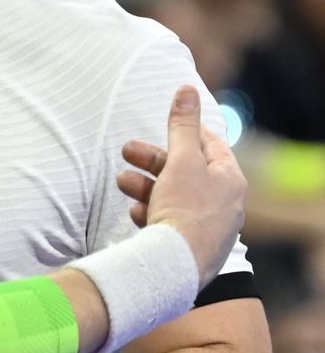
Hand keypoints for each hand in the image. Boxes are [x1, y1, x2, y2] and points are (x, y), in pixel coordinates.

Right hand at [116, 86, 245, 285]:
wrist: (176, 264)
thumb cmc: (185, 209)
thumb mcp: (181, 160)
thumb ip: (181, 125)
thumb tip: (187, 88)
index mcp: (230, 181)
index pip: (212, 145)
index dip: (187, 131)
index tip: (165, 124)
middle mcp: (225, 204)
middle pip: (186, 172)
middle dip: (153, 160)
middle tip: (125, 151)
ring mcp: (208, 228)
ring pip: (173, 196)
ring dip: (145, 185)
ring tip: (122, 182)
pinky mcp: (189, 247)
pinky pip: (167, 221)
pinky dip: (149, 212)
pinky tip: (134, 211)